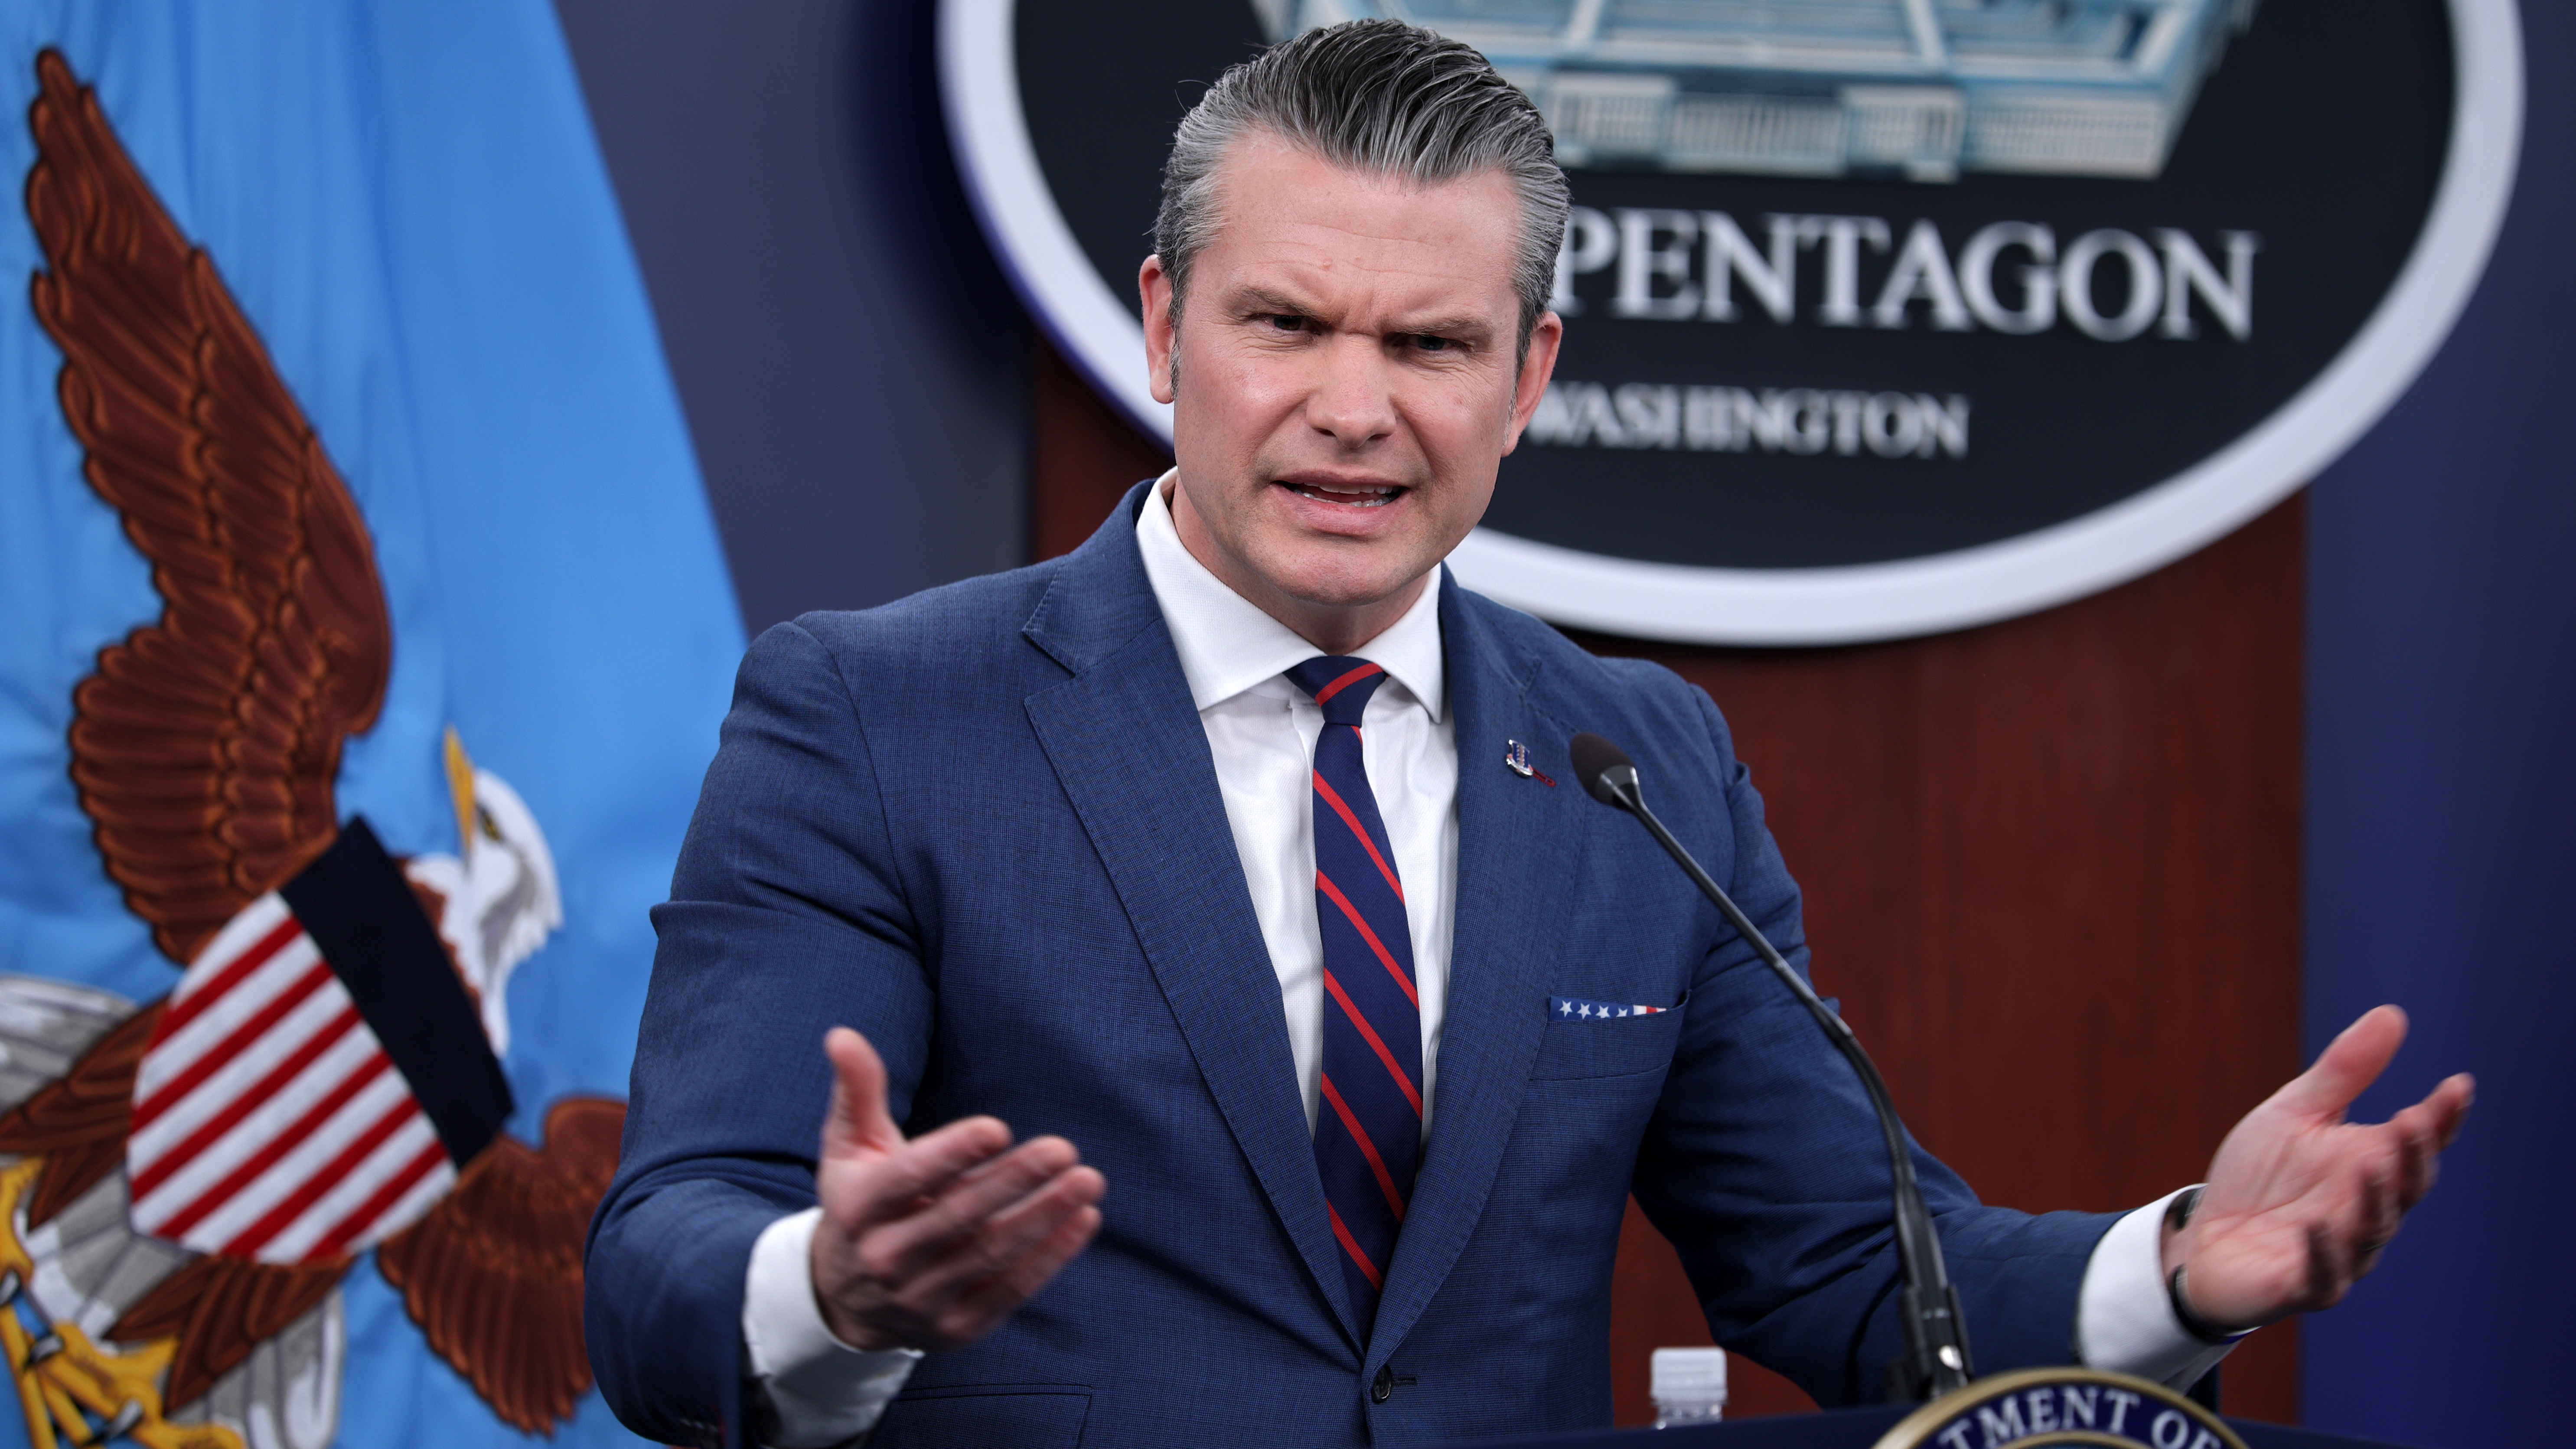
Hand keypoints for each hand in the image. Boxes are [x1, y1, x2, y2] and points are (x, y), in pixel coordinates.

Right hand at [807, 1027, 1105, 1351]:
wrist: (844, 1297)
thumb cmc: (861, 1200)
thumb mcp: (848, 1147)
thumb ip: (857, 1090)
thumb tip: (842, 1034)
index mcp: (858, 1209)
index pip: (908, 1179)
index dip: (952, 1154)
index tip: (997, 1127)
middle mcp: (885, 1259)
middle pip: (958, 1217)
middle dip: (1014, 1181)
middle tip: (1064, 1148)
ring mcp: (921, 1300)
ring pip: (990, 1255)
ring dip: (1044, 1217)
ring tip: (1088, 1180)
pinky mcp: (955, 1328)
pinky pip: (1009, 1292)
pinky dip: (1050, 1258)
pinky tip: (1084, 1220)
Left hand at [2165, 1005, 2471, 1331]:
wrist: (2208, 1237)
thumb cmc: (2261, 1176)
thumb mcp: (2295, 1113)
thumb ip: (2343, 1073)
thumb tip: (2392, 1014)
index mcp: (2370, 1168)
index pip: (2417, 1145)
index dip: (2442, 1119)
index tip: (2458, 1086)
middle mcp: (2365, 1213)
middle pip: (2403, 1189)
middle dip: (2410, 1158)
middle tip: (2412, 1123)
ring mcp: (2340, 1254)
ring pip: (2370, 1233)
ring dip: (2373, 1202)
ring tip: (2371, 1167)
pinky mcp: (2302, 1287)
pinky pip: (2323, 1278)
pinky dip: (2323, 1256)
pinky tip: (2315, 1230)